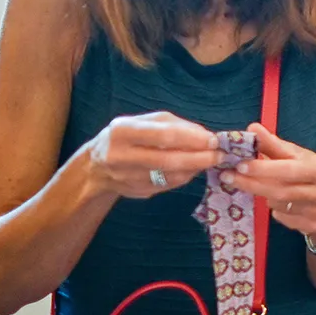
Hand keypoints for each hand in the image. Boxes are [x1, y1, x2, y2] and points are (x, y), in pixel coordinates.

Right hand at [87, 111, 220, 197]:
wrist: (96, 166)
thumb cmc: (126, 137)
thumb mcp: (143, 122)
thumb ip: (173, 125)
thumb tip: (204, 134)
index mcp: (122, 131)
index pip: (163, 136)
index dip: (191, 139)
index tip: (213, 140)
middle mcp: (121, 156)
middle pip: (168, 160)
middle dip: (199, 158)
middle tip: (219, 155)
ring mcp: (127, 178)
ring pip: (170, 176)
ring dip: (195, 168)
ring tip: (211, 160)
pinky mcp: (136, 192)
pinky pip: (168, 185)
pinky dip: (185, 177)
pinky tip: (194, 169)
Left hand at [229, 125, 315, 239]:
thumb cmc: (312, 175)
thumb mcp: (298, 157)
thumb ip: (274, 144)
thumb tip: (252, 129)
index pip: (289, 169)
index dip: (263, 168)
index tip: (239, 165)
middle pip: (281, 190)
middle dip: (252, 183)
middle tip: (228, 177)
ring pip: (279, 205)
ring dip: (263, 196)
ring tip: (257, 186)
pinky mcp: (314, 227)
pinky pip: (283, 219)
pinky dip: (274, 211)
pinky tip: (276, 204)